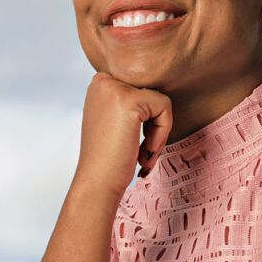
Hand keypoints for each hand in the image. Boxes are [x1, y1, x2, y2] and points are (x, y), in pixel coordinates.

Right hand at [72, 72, 173, 202]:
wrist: (97, 181)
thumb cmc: (108, 157)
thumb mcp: (111, 119)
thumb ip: (127, 101)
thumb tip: (157, 93)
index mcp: (100, 83)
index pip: (141, 89)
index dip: (145, 118)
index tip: (132, 141)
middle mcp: (104, 80)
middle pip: (151, 93)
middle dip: (153, 125)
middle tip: (142, 151)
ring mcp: (115, 88)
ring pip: (159, 101)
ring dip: (158, 132)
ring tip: (144, 154)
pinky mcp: (130, 101)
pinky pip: (164, 108)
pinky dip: (162, 133)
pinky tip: (144, 152)